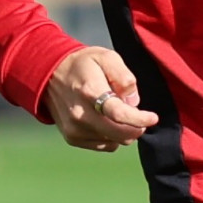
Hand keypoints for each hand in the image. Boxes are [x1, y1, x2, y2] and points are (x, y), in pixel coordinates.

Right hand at [45, 43, 159, 149]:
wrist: (50, 75)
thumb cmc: (84, 65)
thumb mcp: (107, 57)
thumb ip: (124, 77)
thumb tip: (133, 103)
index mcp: (90, 91)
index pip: (118, 113)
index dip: (139, 119)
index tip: (153, 118)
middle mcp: (80, 114)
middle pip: (119, 134)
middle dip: (136, 128)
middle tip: (140, 117)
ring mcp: (75, 129)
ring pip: (115, 141)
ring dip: (123, 131)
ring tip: (115, 111)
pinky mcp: (73, 138)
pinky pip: (105, 145)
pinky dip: (112, 136)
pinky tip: (105, 120)